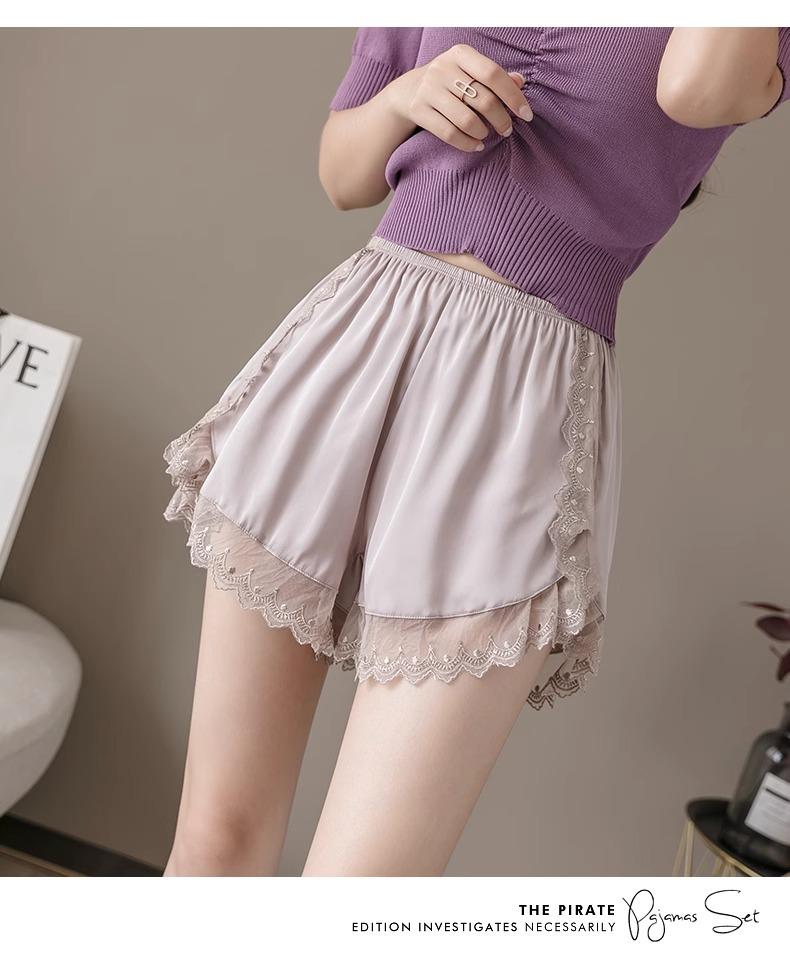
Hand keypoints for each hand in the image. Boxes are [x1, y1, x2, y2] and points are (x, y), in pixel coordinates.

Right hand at [387, 43, 533, 151]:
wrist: (408, 91)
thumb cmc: (450, 81)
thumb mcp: (469, 71)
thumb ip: (494, 77)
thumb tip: (520, 82)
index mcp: (460, 54)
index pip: (493, 74)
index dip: (513, 96)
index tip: (526, 115)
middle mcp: (443, 68)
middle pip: (483, 99)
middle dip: (501, 119)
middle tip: (507, 130)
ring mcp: (428, 90)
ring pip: (466, 120)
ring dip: (483, 132)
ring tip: (487, 135)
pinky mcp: (418, 110)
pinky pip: (449, 134)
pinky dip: (467, 144)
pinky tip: (476, 145)